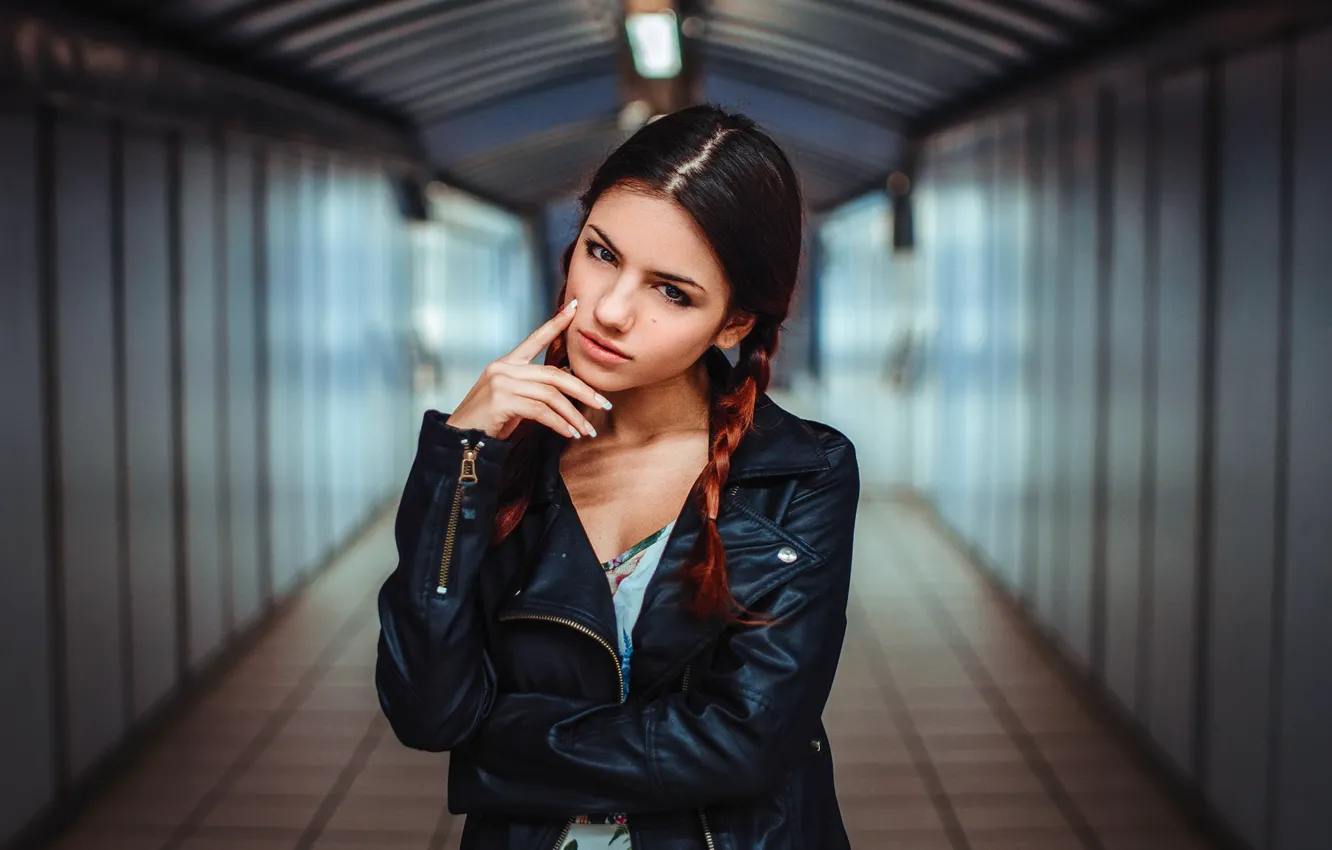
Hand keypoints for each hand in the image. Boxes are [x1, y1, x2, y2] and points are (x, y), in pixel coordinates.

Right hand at [445, 300, 609, 440]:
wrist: (460, 439)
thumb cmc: (488, 421)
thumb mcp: (513, 400)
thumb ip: (533, 389)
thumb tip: (565, 385)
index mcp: (507, 364)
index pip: (534, 339)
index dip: (555, 324)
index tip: (574, 308)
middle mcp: (504, 368)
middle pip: (553, 374)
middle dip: (582, 389)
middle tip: (602, 403)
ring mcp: (502, 382)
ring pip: (550, 395)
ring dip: (573, 415)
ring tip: (586, 430)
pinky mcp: (501, 400)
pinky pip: (540, 411)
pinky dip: (559, 423)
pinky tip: (569, 433)